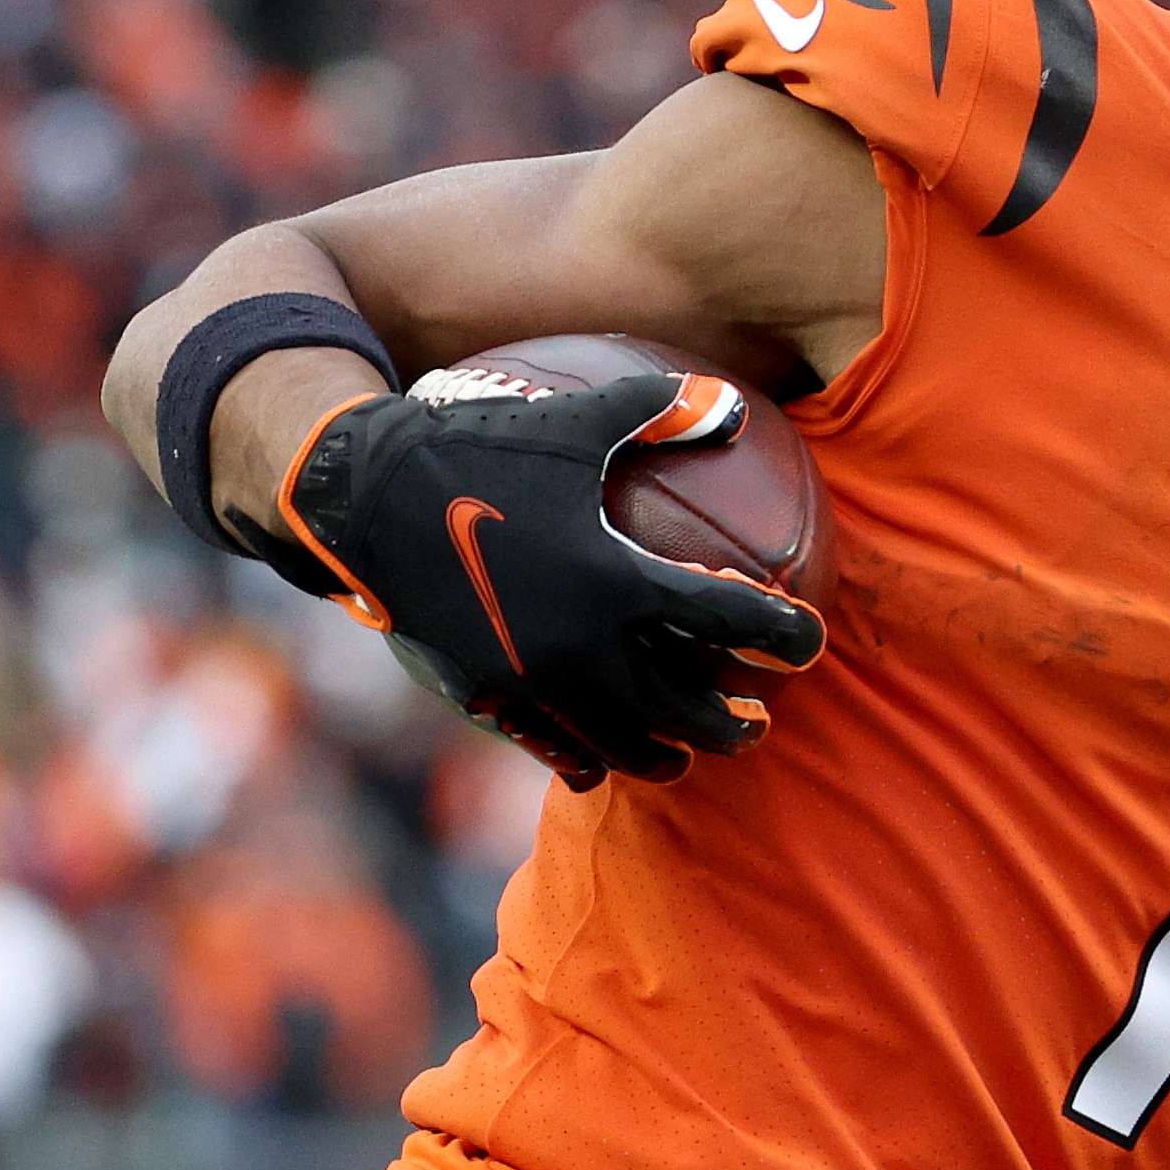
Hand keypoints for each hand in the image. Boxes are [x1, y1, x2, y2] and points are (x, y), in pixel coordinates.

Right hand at [276, 372, 823, 787]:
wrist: (361, 501)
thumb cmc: (474, 448)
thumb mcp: (572, 422)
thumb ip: (658, 411)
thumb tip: (732, 404)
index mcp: (617, 580)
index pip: (728, 620)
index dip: (781, 635)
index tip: (808, 644)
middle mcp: (582, 646)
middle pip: (683, 708)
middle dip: (732, 723)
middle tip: (760, 723)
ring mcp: (533, 682)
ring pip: (621, 744)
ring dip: (665, 754)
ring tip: (690, 755)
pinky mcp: (487, 699)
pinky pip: (551, 749)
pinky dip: (588, 760)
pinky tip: (602, 765)